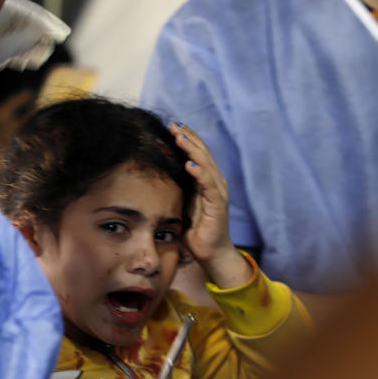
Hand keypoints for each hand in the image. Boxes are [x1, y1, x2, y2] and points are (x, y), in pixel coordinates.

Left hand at [172, 123, 250, 288]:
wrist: (211, 253)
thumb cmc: (196, 230)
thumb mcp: (182, 203)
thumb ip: (178, 187)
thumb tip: (159, 173)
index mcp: (206, 181)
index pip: (198, 154)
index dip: (187, 139)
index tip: (172, 127)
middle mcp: (215, 182)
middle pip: (203, 154)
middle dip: (189, 138)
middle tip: (175, 125)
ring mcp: (218, 192)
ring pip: (207, 164)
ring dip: (193, 150)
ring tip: (181, 138)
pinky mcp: (218, 205)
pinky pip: (209, 185)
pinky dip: (200, 173)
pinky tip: (190, 164)